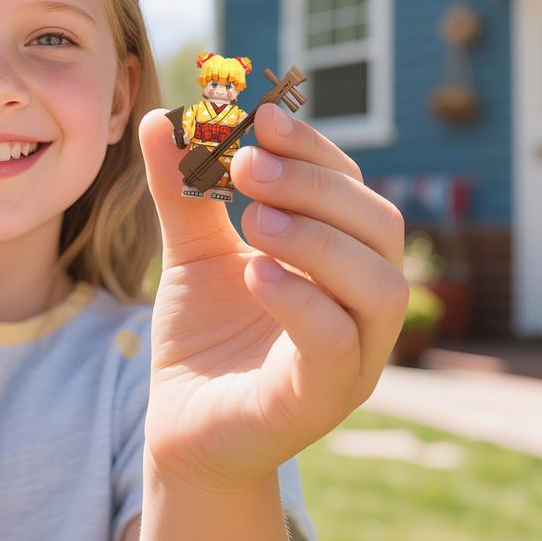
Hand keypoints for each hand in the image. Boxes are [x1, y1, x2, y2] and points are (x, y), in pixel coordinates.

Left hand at [138, 103, 406, 493]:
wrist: (182, 424)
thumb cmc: (203, 335)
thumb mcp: (191, 252)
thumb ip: (182, 191)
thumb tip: (162, 118)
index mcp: (339, 260)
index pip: (352, 189)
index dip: (315, 149)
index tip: (263, 117)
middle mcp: (360, 305)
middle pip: (379, 227)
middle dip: (315, 185)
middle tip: (249, 165)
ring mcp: (353, 356)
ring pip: (378, 286)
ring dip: (319, 239)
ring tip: (256, 219)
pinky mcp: (320, 399)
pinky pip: (338, 346)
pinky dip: (303, 302)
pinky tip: (255, 274)